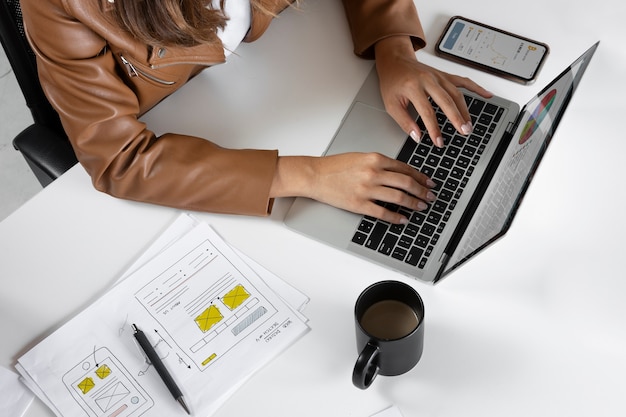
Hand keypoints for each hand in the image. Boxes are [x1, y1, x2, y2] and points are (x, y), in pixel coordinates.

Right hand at [272, 153, 435, 223]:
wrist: (315, 175)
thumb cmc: (335, 166)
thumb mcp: (360, 157)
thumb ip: (379, 164)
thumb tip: (399, 173)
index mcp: (375, 159)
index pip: (405, 168)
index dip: (421, 177)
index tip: (429, 182)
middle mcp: (373, 173)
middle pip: (407, 183)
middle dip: (423, 190)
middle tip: (431, 196)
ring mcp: (367, 189)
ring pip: (399, 197)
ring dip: (414, 203)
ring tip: (421, 206)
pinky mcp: (359, 204)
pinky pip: (383, 212)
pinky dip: (396, 217)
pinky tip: (403, 219)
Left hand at [374, 36, 492, 146]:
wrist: (395, 61)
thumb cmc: (392, 82)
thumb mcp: (391, 104)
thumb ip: (404, 121)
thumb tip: (417, 136)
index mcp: (413, 87)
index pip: (427, 112)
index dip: (434, 129)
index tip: (439, 141)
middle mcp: (428, 80)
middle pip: (446, 101)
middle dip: (456, 119)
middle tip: (464, 132)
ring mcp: (438, 76)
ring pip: (456, 93)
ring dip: (465, 110)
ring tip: (469, 125)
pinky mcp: (444, 75)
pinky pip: (463, 81)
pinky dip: (476, 88)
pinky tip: (487, 95)